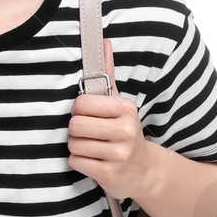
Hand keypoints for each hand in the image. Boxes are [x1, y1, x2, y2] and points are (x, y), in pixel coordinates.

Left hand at [67, 40, 151, 200]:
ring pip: (74, 145)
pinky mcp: (109, 174)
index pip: (82, 103)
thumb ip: (108, 74)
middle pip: (75, 125)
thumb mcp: (119, 104)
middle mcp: (125, 131)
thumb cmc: (123, 133)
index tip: (88, 115)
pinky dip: (79, 163)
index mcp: (125, 110)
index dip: (79, 110)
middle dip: (76, 131)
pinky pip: (76, 162)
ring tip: (91, 148)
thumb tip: (104, 42)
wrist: (143, 171)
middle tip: (88, 134)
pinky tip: (93, 161)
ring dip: (77, 148)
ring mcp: (118, 154)